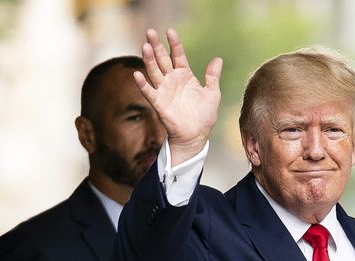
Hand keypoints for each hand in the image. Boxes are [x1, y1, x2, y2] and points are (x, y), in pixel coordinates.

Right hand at [135, 28, 222, 164]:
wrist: (197, 136)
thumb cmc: (204, 116)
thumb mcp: (212, 94)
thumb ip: (212, 76)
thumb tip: (217, 59)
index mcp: (185, 75)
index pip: (178, 55)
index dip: (174, 43)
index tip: (170, 31)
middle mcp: (172, 80)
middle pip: (162, 59)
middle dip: (156, 46)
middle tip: (150, 32)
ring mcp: (164, 91)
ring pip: (154, 72)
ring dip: (149, 60)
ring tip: (145, 46)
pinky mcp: (159, 104)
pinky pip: (149, 92)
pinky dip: (142, 84)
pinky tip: (137, 74)